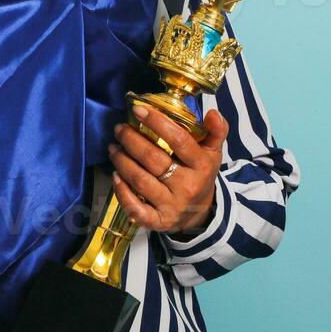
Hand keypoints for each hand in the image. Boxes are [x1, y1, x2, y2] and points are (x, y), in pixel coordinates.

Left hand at [108, 104, 229, 235]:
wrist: (200, 214)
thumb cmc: (201, 175)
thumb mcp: (213, 153)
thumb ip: (216, 131)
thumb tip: (212, 112)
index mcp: (202, 166)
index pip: (179, 140)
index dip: (157, 123)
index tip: (139, 110)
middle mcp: (187, 186)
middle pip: (154, 160)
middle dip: (132, 141)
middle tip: (119, 129)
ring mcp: (172, 206)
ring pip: (141, 181)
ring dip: (122, 162)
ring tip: (113, 147)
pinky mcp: (158, 221)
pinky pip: (136, 209)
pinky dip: (122, 192)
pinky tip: (115, 176)